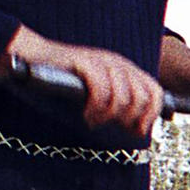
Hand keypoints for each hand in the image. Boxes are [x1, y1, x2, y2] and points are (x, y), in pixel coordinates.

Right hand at [1, 26, 162, 134]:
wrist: (34, 58)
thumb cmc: (64, 83)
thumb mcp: (100, 94)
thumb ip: (120, 108)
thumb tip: (139, 131)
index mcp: (127, 70)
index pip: (155, 92)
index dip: (150, 115)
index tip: (136, 130)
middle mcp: (119, 63)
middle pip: (142, 98)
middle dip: (128, 118)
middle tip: (110, 125)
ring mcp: (102, 61)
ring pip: (123, 96)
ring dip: (109, 116)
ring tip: (94, 120)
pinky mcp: (84, 62)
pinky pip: (101, 91)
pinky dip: (96, 109)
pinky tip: (87, 115)